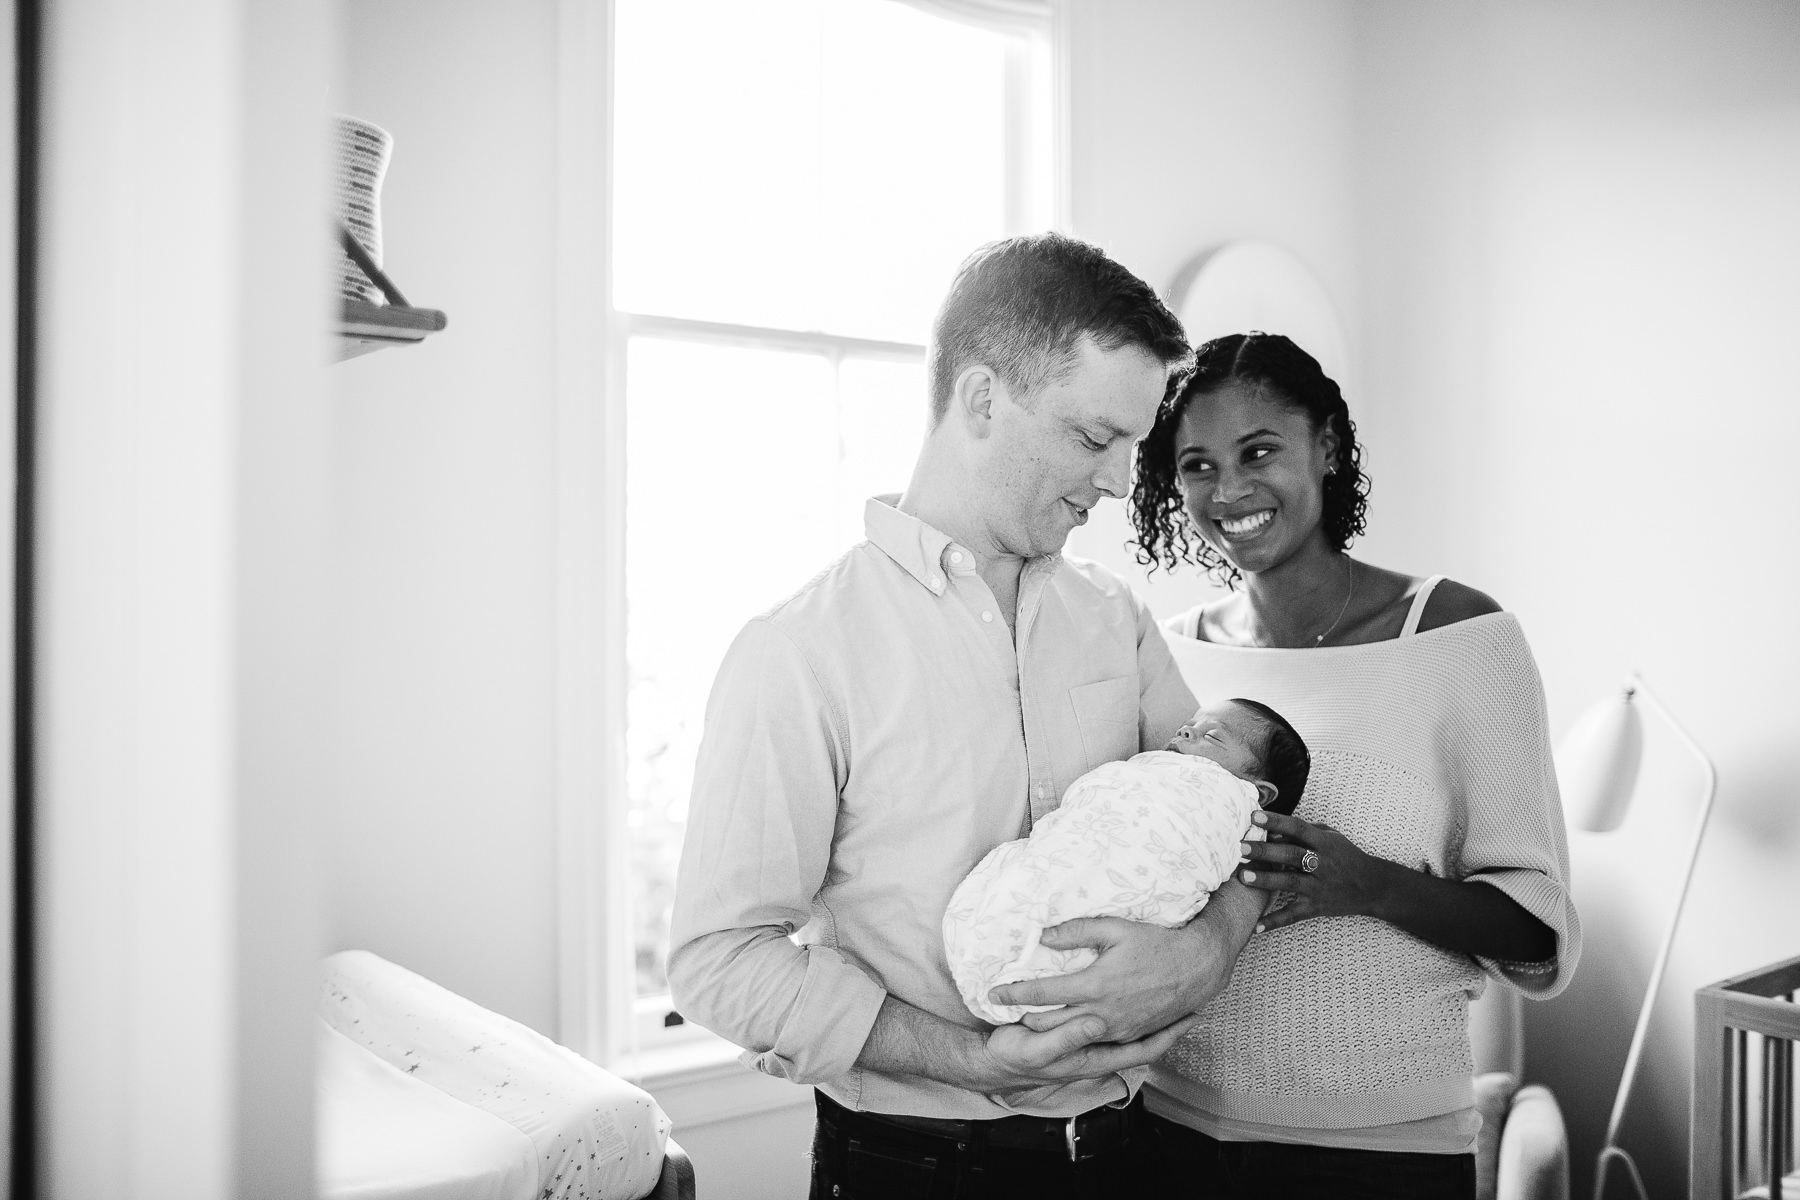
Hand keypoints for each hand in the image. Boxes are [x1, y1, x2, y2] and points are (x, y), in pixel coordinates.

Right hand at [979, 1010, 1202, 1090]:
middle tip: (1192, 1005)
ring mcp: (1089, 1047)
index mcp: (1093, 1058)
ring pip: (1129, 1033)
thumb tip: (1096, 1023)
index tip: (1192, 1018)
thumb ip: (1067, 1038)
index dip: (1169, 1035)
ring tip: (1171, 999)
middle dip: (1167, 1026)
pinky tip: (1130, 998)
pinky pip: (1112, 1025)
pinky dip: (1127, 1014)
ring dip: (1150, 1020)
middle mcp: (1097, 1054)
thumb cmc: (1017, 1056)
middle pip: (1142, 1041)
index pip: (1142, 1050)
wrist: (995, 1061)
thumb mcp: (1040, 1050)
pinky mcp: (1078, 1035)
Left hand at [985, 884, 1259, 1042]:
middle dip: (1023, 1017)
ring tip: (1027, 1018)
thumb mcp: (1115, 929)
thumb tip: (1043, 934)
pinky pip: (1092, 1040)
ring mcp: (1115, 1029)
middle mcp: (1101, 1014)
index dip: (1013, 992)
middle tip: (1004, 1009)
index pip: (1042, 993)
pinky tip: (1064, 1026)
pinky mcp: (1127, 1036)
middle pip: (1049, 1022)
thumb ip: (1076, 931)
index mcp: (1094, 986)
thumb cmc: (1156, 943)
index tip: (992, 991)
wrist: (1197, 968)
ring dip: (1046, 1029)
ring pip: (1069, 1035)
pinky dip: (1073, 1035)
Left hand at [1238, 810, 1394, 931]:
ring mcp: (1319, 888)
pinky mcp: (1317, 908)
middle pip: (1290, 856)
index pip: (1298, 829)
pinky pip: (1293, 915)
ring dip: (1265, 880)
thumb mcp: (1331, 837)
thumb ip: (1304, 832)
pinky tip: (1256, 927)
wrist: (1373, 887)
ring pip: (1290, 883)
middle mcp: (1322, 864)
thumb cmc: (1345, 856)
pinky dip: (1275, 922)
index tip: (1254, 816)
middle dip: (1264, 851)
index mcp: (1325, 843)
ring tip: (1242, 875)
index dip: (1276, 822)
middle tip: (1240, 847)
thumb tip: (1272, 832)